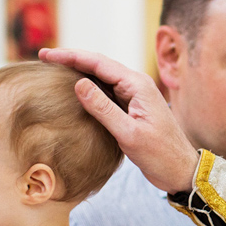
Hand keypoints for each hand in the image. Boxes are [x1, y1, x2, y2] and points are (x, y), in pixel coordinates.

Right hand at [39, 48, 198, 193]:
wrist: (180, 170)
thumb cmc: (160, 154)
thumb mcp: (129, 134)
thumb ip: (103, 109)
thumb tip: (78, 84)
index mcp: (137, 85)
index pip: (98, 63)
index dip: (71, 56)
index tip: (46, 55)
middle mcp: (136, 85)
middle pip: (99, 65)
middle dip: (71, 59)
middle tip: (44, 58)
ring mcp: (134, 96)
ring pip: (101, 77)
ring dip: (79, 72)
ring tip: (54, 69)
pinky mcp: (131, 108)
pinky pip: (106, 91)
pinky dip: (88, 87)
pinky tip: (74, 91)